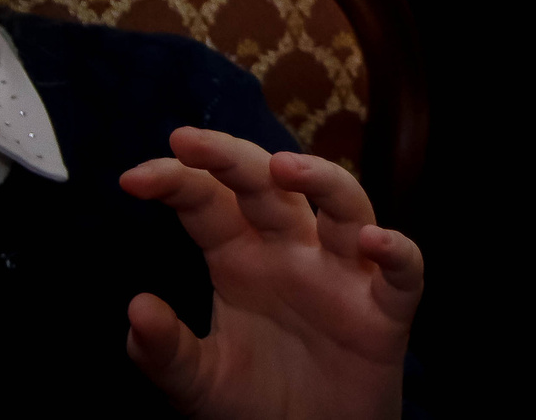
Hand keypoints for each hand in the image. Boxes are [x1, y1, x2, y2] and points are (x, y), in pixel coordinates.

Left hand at [119, 129, 420, 419]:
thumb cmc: (257, 404)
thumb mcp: (197, 384)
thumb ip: (165, 352)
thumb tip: (136, 307)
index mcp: (242, 260)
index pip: (211, 203)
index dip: (177, 182)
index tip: (134, 179)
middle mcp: (294, 254)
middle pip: (272, 187)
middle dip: (233, 158)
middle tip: (190, 141)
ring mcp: (343, 275)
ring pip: (345, 206)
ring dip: (321, 179)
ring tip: (284, 166)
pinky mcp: (385, 309)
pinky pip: (402, 271)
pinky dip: (396, 250)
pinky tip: (372, 241)